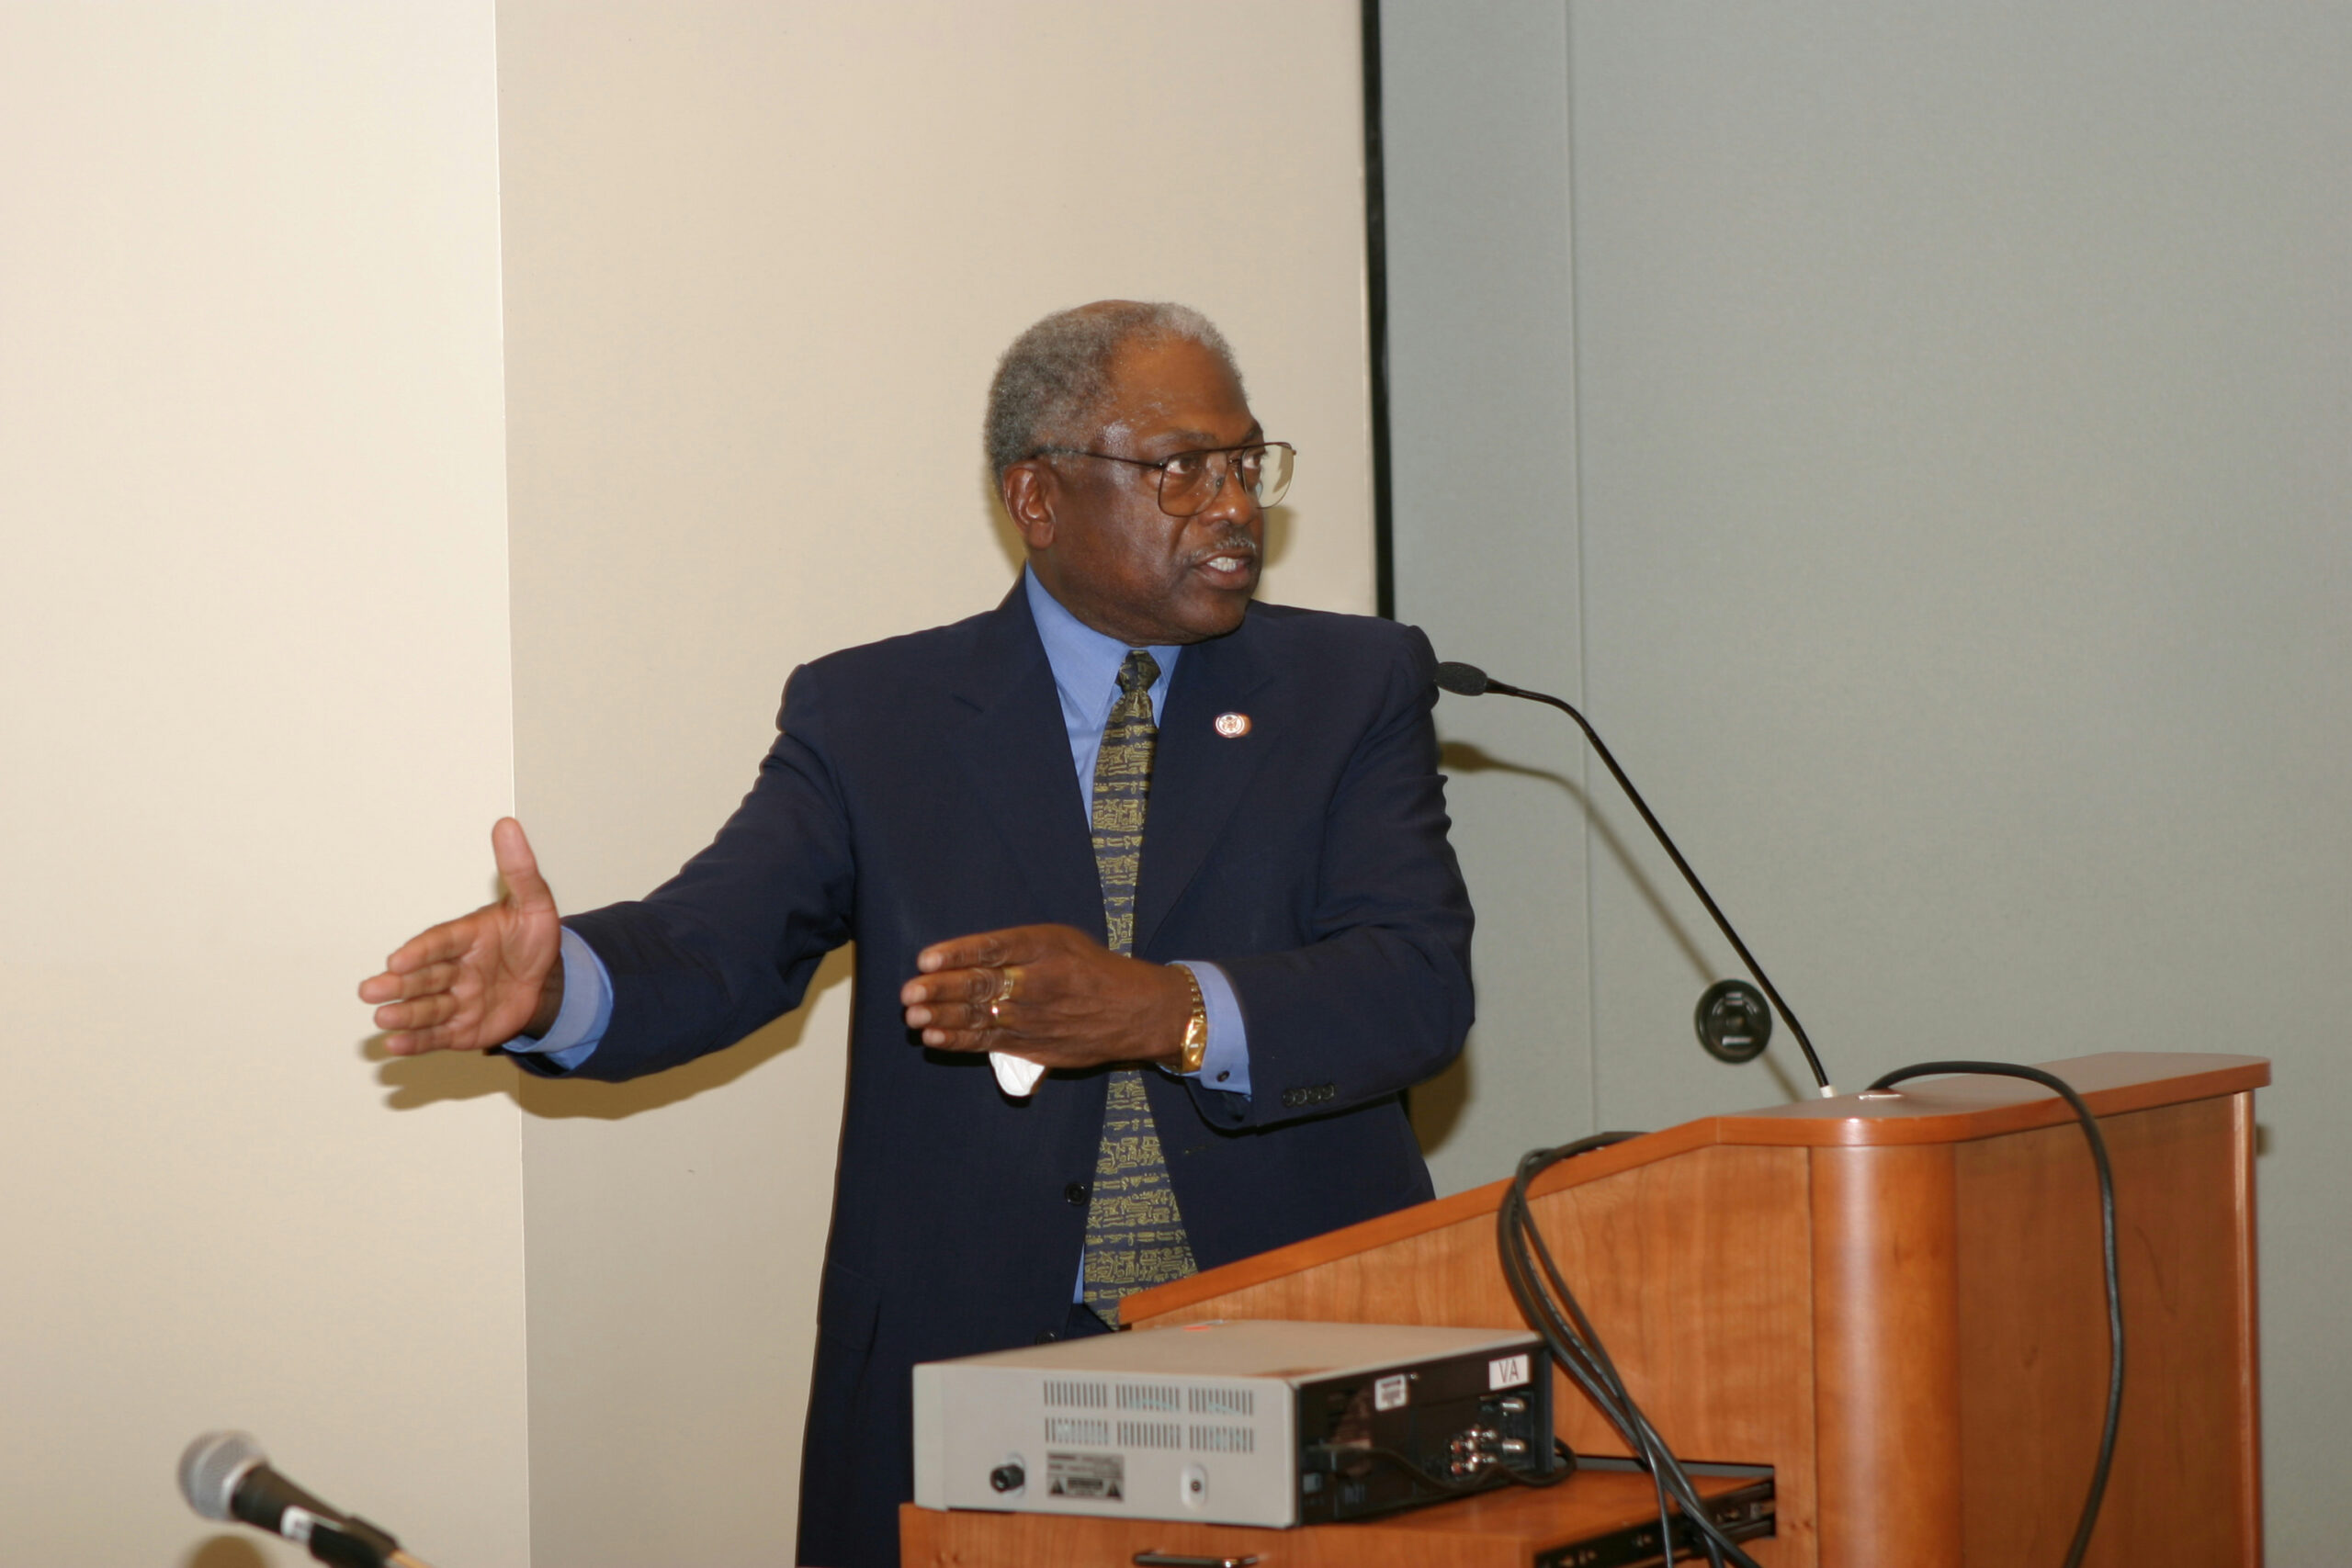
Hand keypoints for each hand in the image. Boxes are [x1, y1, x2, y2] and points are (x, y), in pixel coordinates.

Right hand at [359, 817, 564, 1054]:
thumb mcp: (535, 903)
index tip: (398, 959)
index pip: (441, 943)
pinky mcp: (460, 1028)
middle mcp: (454, 969)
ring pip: (427, 1008)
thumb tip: (507, 825)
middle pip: (426, 977)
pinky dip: (417, 1041)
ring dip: (404, 1014)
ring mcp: (455, 1000)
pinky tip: (395, 1046)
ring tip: (383, 1020)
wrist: (548, 981)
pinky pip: (437, 1035)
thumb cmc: (532, 939)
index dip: (421, 951)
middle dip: (399, 984)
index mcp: (466, 937)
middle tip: (371, 990)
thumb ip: (519, 870)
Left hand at [900, 924, 1191, 1070]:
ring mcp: (1032, 1017)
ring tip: (912, 1016)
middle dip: (941, 989)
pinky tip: (933, 1037)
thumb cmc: (1091, 968)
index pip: (992, 948)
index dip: (957, 954)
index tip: (926, 958)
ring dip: (942, 1016)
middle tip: (910, 992)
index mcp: (1042, 947)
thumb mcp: (1061, 940)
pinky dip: (958, 1040)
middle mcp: (1035, 982)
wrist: (1135, 1011)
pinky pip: (987, 1042)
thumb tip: (963, 955)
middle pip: (981, 985)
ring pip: (979, 1016)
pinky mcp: (1030, 1045)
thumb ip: (1015, 946)